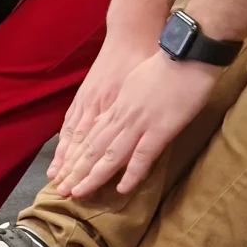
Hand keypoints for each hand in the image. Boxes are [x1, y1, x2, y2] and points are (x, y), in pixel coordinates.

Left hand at [56, 51, 220, 198]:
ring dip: (92, 176)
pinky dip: (130, 175)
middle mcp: (121, 116)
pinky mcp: (160, 129)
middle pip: (92, 148)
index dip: (75, 155)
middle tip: (61, 189)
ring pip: (109, 155)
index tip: (64, 170)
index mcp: (116, 105)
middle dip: (75, 171)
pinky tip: (121, 189)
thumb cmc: (166, 64)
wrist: (186, 53)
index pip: (90, 135)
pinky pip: (142, 156)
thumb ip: (128, 101)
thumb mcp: (136, 82)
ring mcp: (138, 123)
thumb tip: (124, 115)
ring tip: (78, 194)